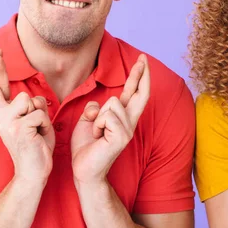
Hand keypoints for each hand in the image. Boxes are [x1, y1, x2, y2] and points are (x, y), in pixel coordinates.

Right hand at [0, 49, 55, 184]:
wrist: (33, 171)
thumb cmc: (34, 144)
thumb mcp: (29, 121)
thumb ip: (25, 107)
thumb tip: (27, 96)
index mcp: (1, 114)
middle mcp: (0, 117)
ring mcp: (8, 122)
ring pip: (30, 100)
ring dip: (40, 112)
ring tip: (37, 128)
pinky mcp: (19, 128)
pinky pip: (40, 114)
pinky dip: (45, 125)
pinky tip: (40, 136)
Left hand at [71, 54, 149, 185]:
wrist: (83, 170)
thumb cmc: (86, 147)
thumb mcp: (88, 120)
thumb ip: (95, 109)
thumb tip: (98, 106)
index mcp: (121, 117)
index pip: (133, 92)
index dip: (138, 76)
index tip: (142, 60)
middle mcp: (129, 122)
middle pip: (140, 93)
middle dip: (141, 74)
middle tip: (144, 57)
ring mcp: (128, 129)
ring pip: (111, 103)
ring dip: (97, 117)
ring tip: (97, 133)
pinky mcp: (122, 136)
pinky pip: (107, 116)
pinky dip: (97, 124)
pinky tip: (98, 137)